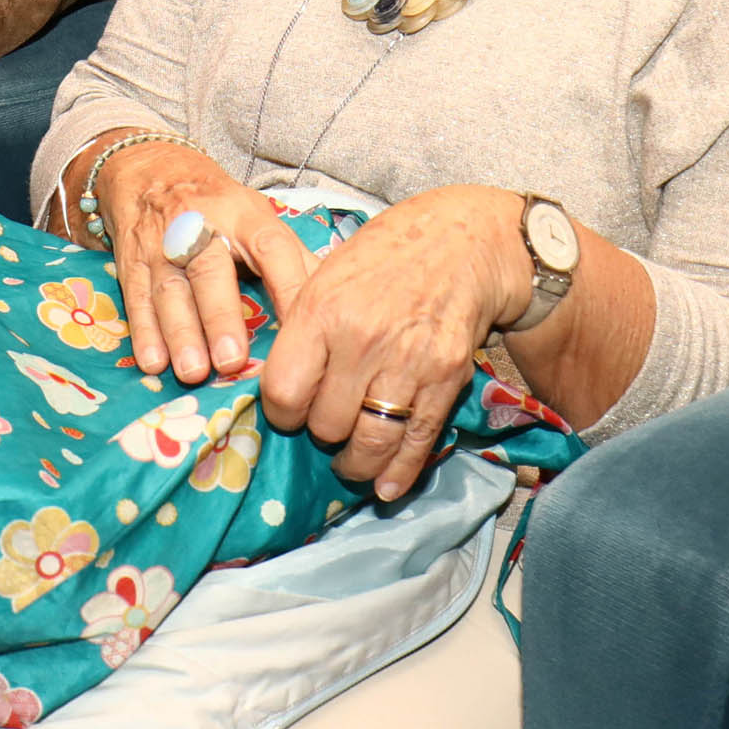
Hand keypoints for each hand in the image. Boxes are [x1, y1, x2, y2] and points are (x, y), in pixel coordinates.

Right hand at [94, 141, 313, 386]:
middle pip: (210, 269)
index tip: (302, 328)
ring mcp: (161, 242)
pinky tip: (154, 361)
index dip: (288, 285)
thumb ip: (291, 257)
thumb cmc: (216, 202)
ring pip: (170, 288)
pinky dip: (144, 331)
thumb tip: (335, 299)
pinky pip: (136, 296)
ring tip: (194, 371)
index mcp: (244, 214)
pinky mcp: (131, 259)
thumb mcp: (256, 215)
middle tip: (232, 360)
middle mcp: (201, 225)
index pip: (271, 247)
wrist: (149, 165)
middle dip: (220, 316)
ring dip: (181, 331)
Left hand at [261, 185, 528, 499]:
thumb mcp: (325, 274)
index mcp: (321, 309)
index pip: (283, 391)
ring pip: (369, 443)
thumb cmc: (381, 255)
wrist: (458, 242)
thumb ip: (301, 327)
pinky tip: (386, 486)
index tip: (288, 410)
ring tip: (349, 462)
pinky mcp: (446, 380)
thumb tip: (271, 380)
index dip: (280, 412)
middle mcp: (362, 340)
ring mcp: (408, 362)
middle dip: (321, 432)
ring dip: (355, 463)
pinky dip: (399, 473)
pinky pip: (416, 442)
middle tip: (324, 424)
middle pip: (326, 424)